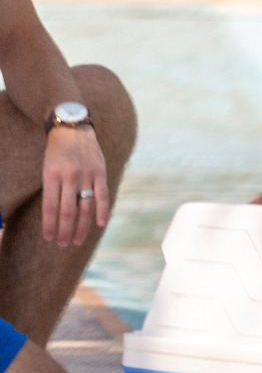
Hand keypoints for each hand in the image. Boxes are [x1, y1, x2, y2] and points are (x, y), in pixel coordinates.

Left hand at [42, 125, 107, 244]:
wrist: (72, 128)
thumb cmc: (57, 152)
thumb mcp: (47, 167)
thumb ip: (53, 189)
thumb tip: (56, 216)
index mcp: (51, 174)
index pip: (49, 206)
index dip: (49, 225)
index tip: (49, 238)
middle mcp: (68, 176)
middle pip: (67, 211)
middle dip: (64, 230)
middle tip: (62, 244)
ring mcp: (85, 174)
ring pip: (84, 207)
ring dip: (81, 227)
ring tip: (77, 241)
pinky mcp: (100, 173)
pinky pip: (102, 196)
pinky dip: (102, 211)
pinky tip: (100, 225)